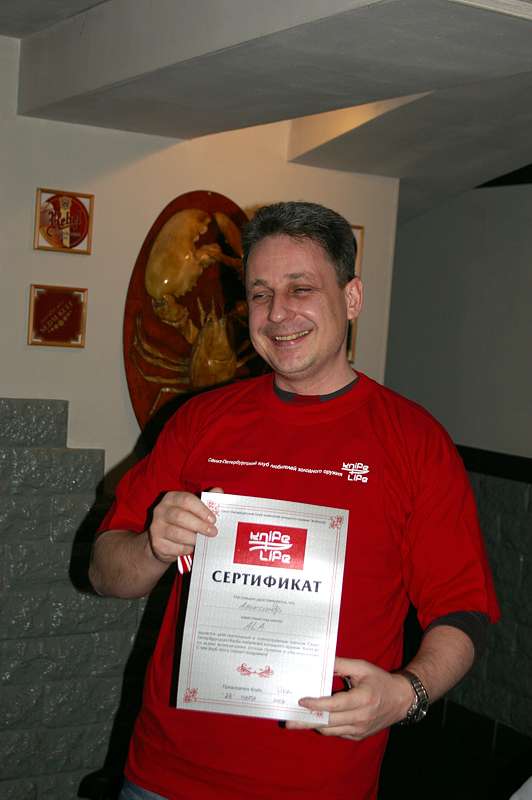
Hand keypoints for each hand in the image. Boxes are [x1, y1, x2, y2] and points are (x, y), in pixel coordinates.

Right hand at [147, 488, 222, 563]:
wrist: (164, 539)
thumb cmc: (183, 520)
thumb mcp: (193, 508)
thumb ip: (206, 500)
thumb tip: (218, 491)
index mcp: (171, 498)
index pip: (186, 500)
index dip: (201, 510)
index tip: (213, 519)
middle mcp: (161, 510)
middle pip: (180, 516)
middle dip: (199, 525)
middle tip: (213, 532)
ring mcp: (156, 527)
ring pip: (177, 533)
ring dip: (193, 538)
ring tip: (203, 541)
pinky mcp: (157, 543)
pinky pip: (174, 547)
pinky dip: (186, 549)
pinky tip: (192, 547)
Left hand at [285, 657, 412, 739]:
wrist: (402, 699)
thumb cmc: (380, 680)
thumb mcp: (362, 667)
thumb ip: (341, 664)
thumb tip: (321, 662)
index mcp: (363, 699)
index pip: (335, 705)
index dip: (317, 704)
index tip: (301, 700)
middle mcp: (361, 717)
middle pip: (329, 722)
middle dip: (307, 721)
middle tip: (288, 720)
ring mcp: (360, 729)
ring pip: (331, 730)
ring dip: (314, 724)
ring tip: (297, 719)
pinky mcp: (359, 735)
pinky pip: (338, 733)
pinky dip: (326, 727)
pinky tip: (315, 719)